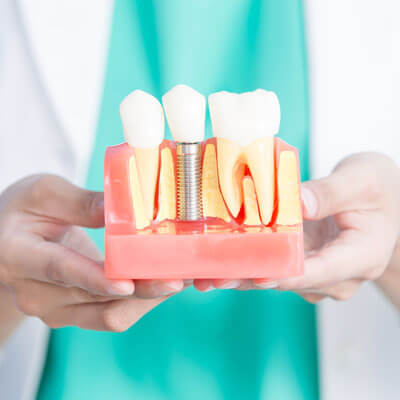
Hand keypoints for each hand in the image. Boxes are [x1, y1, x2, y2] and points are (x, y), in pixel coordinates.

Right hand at [0, 175, 184, 332]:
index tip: (127, 283)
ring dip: (147, 299)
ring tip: (179, 278)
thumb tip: (127, 208)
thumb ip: (83, 203)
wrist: (7, 242)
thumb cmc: (24, 212)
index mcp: (19, 254)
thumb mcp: (44, 194)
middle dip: (140, 288)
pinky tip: (162, 284)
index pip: (58, 269)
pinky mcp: (72, 314)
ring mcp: (54, 309)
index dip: (94, 278)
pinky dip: (141, 303)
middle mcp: (34, 292)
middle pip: (94, 297)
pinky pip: (112, 317)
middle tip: (177, 276)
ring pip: (108, 315)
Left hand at [194, 153, 399, 304]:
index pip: (320, 271)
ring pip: (278, 278)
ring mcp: (319, 272)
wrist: (384, 201)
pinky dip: (249, 264)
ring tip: (205, 275)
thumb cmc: (378, 189)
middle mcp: (338, 274)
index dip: (284, 274)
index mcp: (361, 256)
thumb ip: (331, 192)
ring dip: (243, 275)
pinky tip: (219, 262)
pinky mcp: (304, 263)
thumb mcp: (362, 179)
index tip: (254, 274)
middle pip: (291, 280)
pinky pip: (276, 267)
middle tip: (213, 276)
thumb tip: (298, 203)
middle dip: (251, 277)